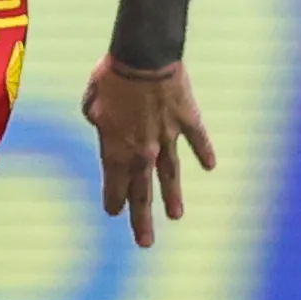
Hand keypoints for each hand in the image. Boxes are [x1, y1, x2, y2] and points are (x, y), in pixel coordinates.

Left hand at [81, 55, 215, 249]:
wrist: (143, 57)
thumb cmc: (110, 76)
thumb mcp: (91, 102)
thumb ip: (97, 122)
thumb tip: (103, 128)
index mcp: (116, 148)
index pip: (115, 184)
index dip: (114, 200)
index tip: (114, 212)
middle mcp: (143, 150)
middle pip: (143, 191)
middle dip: (142, 218)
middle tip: (145, 242)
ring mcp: (169, 137)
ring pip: (171, 174)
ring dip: (172, 197)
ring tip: (175, 216)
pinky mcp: (188, 120)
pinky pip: (198, 140)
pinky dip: (204, 153)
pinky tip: (209, 167)